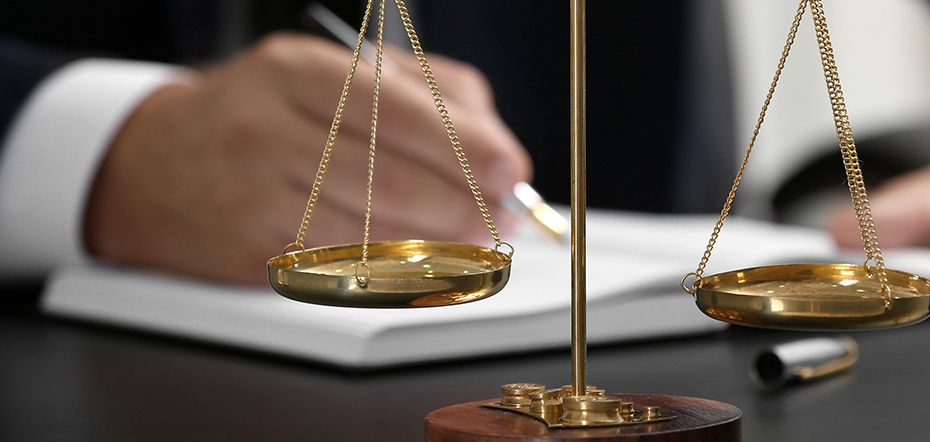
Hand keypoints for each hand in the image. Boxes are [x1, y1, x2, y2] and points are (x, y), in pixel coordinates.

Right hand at [86, 32, 531, 283]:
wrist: (157, 165)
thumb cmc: (272, 113)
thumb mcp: (340, 74)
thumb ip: (429, 96)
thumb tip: (498, 149)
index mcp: (296, 71)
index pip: (395, 111)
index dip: (464, 147)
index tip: (510, 170)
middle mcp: (266, 129)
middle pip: (389, 180)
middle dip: (464, 206)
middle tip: (503, 216)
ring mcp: (253, 196)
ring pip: (371, 235)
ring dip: (440, 246)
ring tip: (477, 241)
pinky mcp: (251, 253)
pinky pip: (345, 270)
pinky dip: (399, 272)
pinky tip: (427, 263)